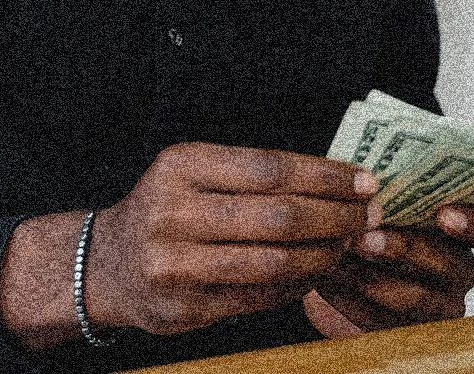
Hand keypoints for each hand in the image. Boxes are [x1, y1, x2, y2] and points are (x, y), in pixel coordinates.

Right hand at [84, 142, 377, 335]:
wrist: (107, 262)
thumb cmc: (166, 208)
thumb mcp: (193, 172)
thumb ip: (251, 174)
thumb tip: (333, 180)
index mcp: (182, 166)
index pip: (268, 167)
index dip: (323, 175)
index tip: (362, 180)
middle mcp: (174, 211)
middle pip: (276, 215)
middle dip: (334, 216)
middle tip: (367, 215)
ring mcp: (176, 263)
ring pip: (273, 261)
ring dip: (323, 254)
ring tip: (348, 244)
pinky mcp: (185, 307)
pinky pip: (258, 297)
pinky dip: (296, 284)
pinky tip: (316, 271)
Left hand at [303, 204, 473, 337]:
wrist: (353, 264)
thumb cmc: (379, 220)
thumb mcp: (390, 201)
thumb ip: (391, 190)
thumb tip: (366, 176)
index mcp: (463, 233)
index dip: (471, 224)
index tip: (443, 214)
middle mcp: (459, 271)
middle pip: (448, 264)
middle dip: (405, 249)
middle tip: (366, 237)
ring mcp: (438, 306)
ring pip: (415, 299)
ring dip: (372, 278)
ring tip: (339, 258)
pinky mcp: (406, 332)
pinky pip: (382, 322)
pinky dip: (350, 300)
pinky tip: (327, 281)